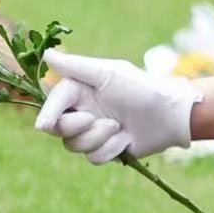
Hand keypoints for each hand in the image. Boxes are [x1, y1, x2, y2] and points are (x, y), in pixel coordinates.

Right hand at [34, 49, 200, 163]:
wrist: (170, 114)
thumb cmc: (140, 88)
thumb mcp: (108, 73)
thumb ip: (76, 66)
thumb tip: (46, 55)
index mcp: (78, 91)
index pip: (53, 104)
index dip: (47, 114)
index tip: (43, 126)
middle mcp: (81, 111)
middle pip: (58, 129)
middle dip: (75, 127)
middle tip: (92, 119)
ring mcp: (93, 132)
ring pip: (75, 146)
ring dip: (98, 138)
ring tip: (118, 127)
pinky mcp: (105, 149)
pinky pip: (95, 158)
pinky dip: (112, 149)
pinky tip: (126, 139)